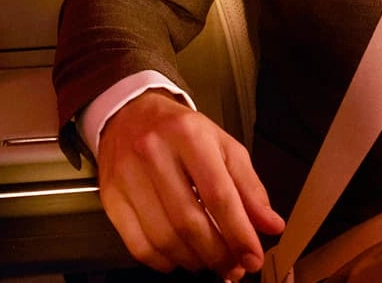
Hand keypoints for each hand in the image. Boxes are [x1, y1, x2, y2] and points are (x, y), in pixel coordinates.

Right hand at [98, 90, 284, 277]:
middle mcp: (153, 153)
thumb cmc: (181, 133)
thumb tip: (271, 225)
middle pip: (190, 221)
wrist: (130, 115)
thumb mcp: (223, 147)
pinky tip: (180, 258)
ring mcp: (127, 177)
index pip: (218, 194)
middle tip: (233, 267)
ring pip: (164, 238)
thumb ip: (249, 187)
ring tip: (210, 262)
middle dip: (218, 253)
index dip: (239, 233)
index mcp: (189, 136)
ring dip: (194, 260)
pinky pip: (139, 245)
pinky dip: (164, 261)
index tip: (253, 257)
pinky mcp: (111, 199)